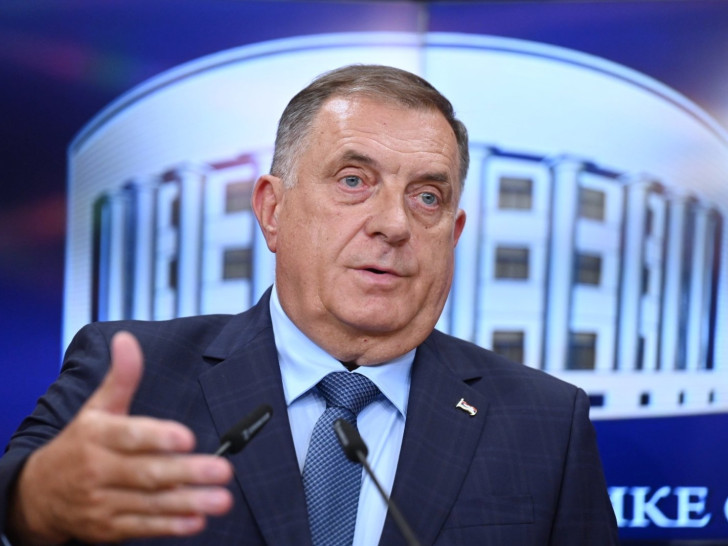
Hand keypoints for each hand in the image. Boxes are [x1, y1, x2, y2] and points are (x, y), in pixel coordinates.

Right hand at [7, 331, 233, 544]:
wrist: (38, 494)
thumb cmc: (80, 443)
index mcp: (98, 436)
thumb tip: (127, 340)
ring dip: (189, 502)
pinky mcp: (109, 528)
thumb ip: (121, 377)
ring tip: (221, 499)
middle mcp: (99, 470)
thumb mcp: (96, 407)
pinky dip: (170, 526)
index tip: (187, 437)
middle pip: (147, 473)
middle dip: (187, 472)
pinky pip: (143, 526)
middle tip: (222, 470)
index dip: (158, 438)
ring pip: (150, 503)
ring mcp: (103, 502)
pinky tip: (197, 521)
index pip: (130, 436)